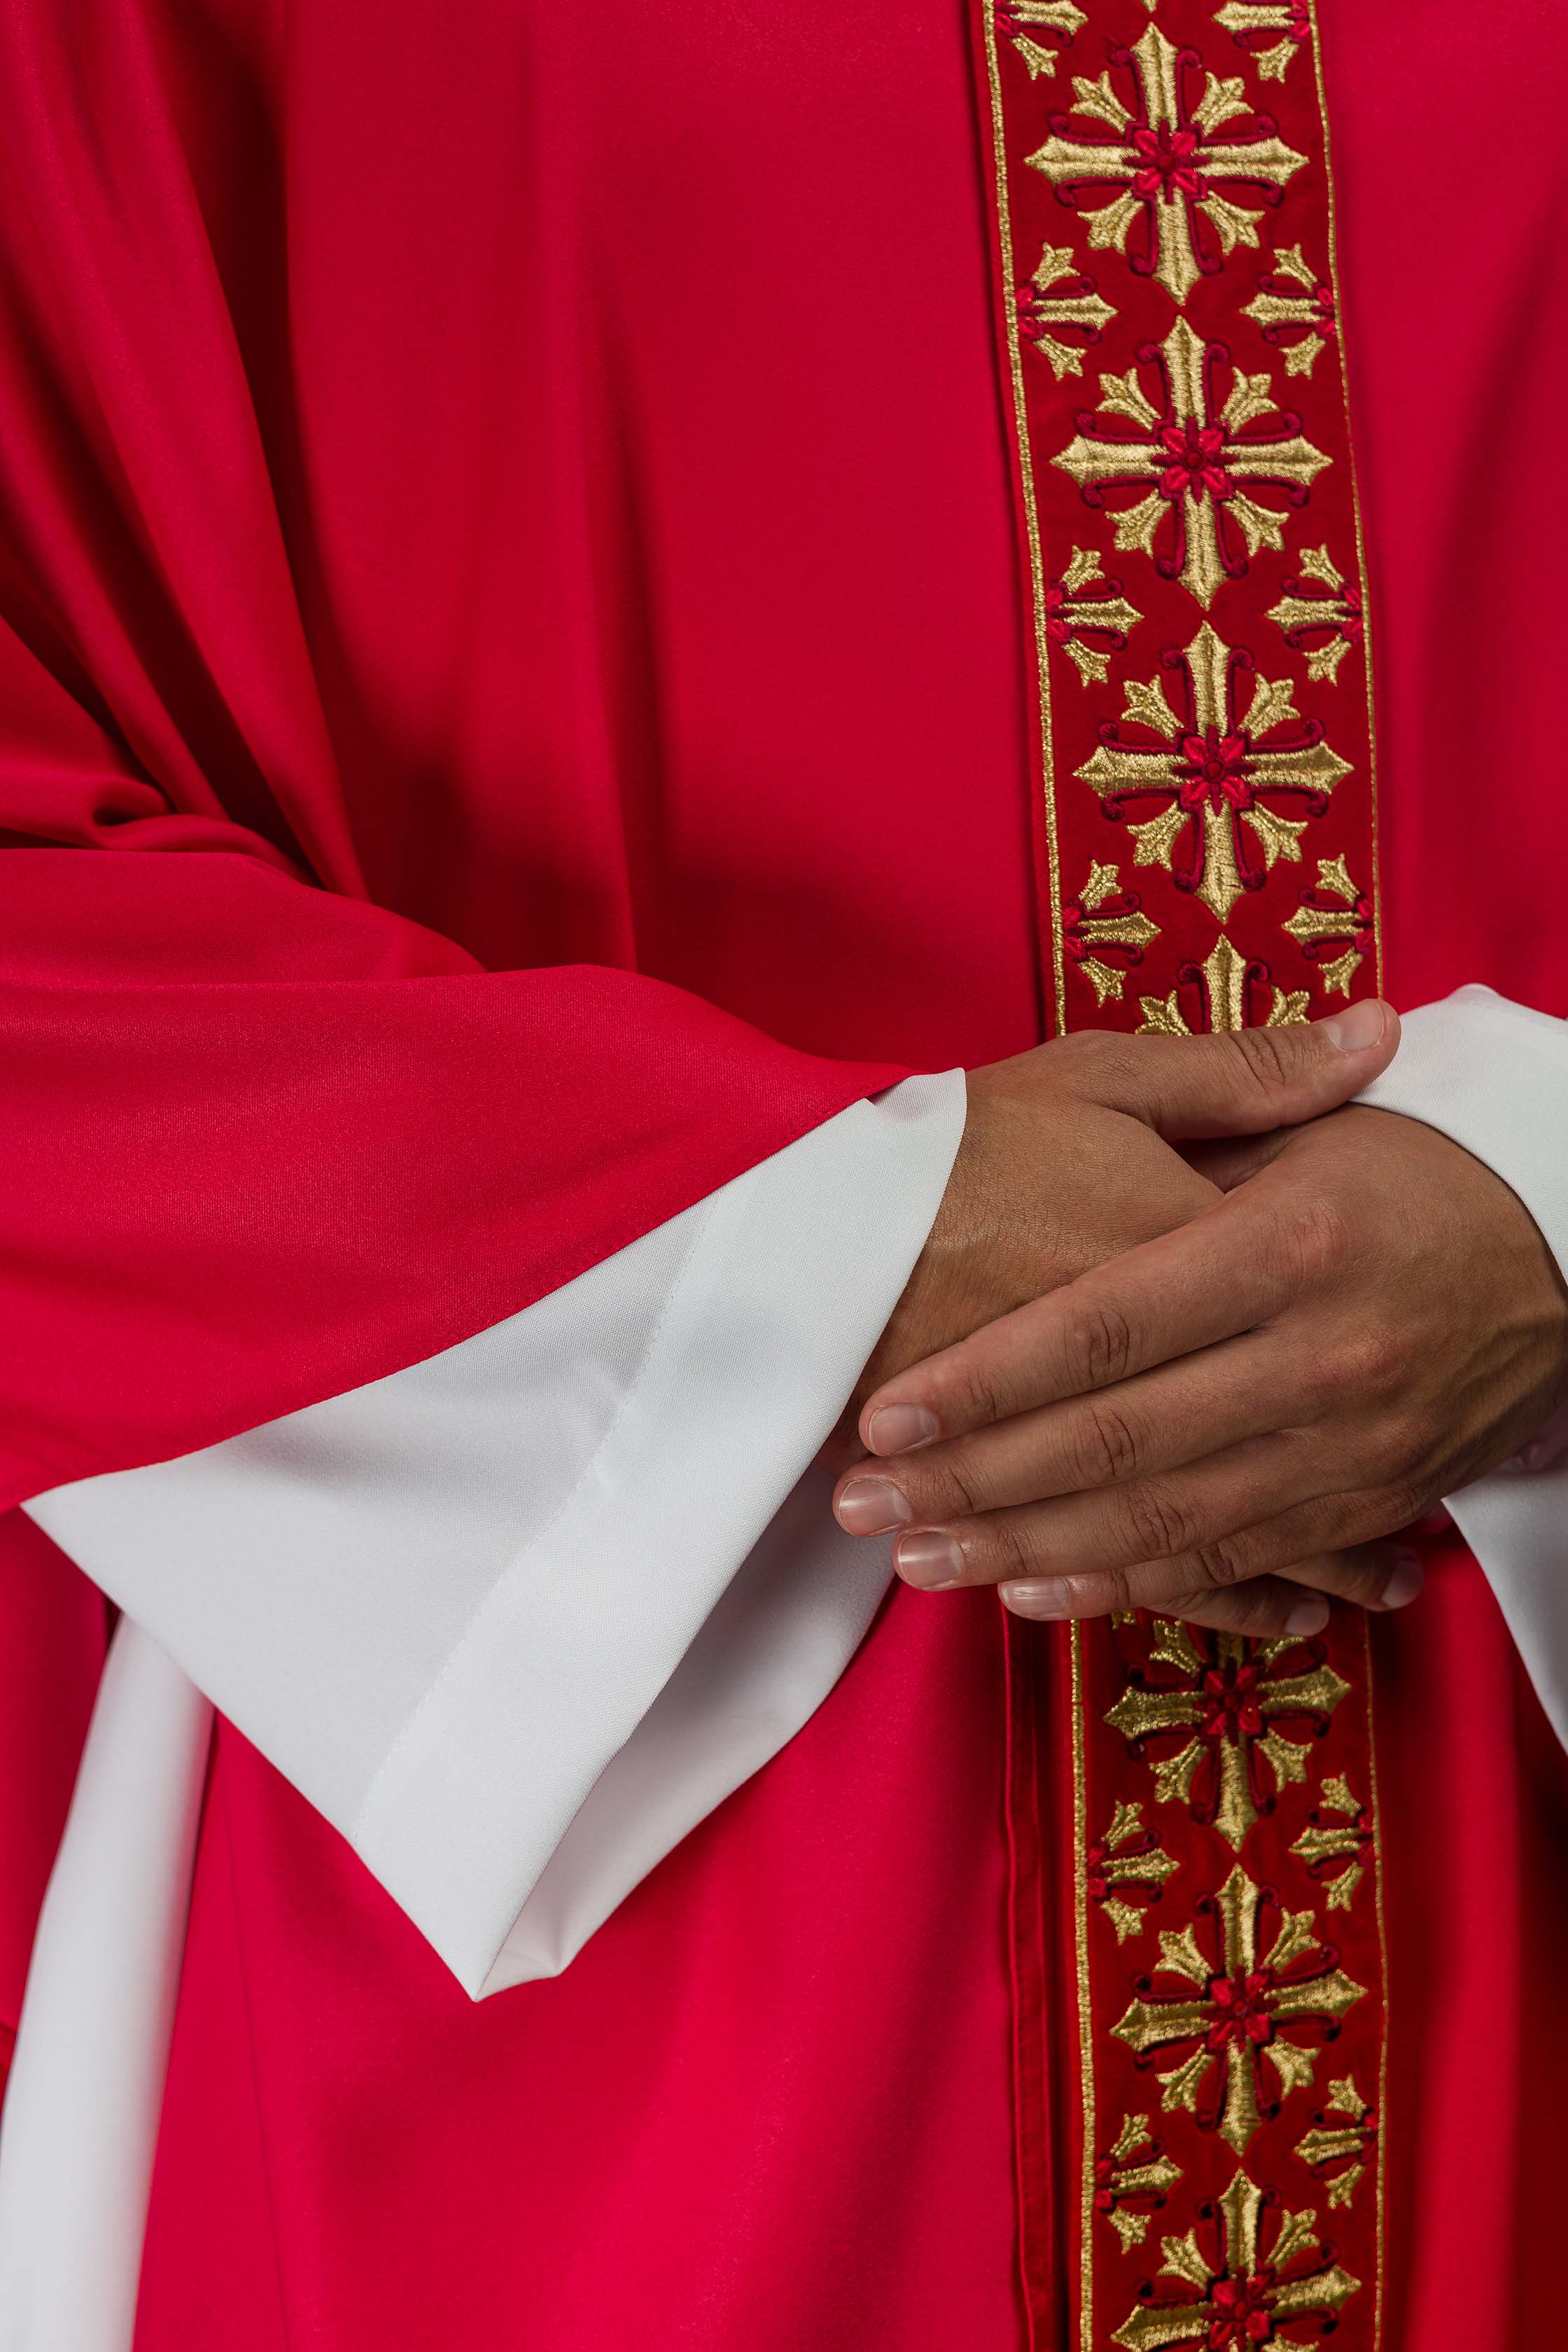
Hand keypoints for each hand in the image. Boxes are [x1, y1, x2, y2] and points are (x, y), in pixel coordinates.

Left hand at [838, 1085, 1567, 1637]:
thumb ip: (1216, 1108)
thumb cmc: (1415, 1164)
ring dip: (1026, 1548)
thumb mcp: (1312, 1116)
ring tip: (918, 1561)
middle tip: (864, 1507)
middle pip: (1115, 1440)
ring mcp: (1349, 1448)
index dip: (985, 1380)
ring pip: (1162, 1519)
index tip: (887, 1414)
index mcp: (1286, 1245)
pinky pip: (1231, 1560)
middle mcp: (1319, 1360)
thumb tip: (1088, 1109)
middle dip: (973, 1483)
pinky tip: (1037, 1589)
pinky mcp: (1365, 1503)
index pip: (1103, 1327)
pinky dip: (1130, 1582)